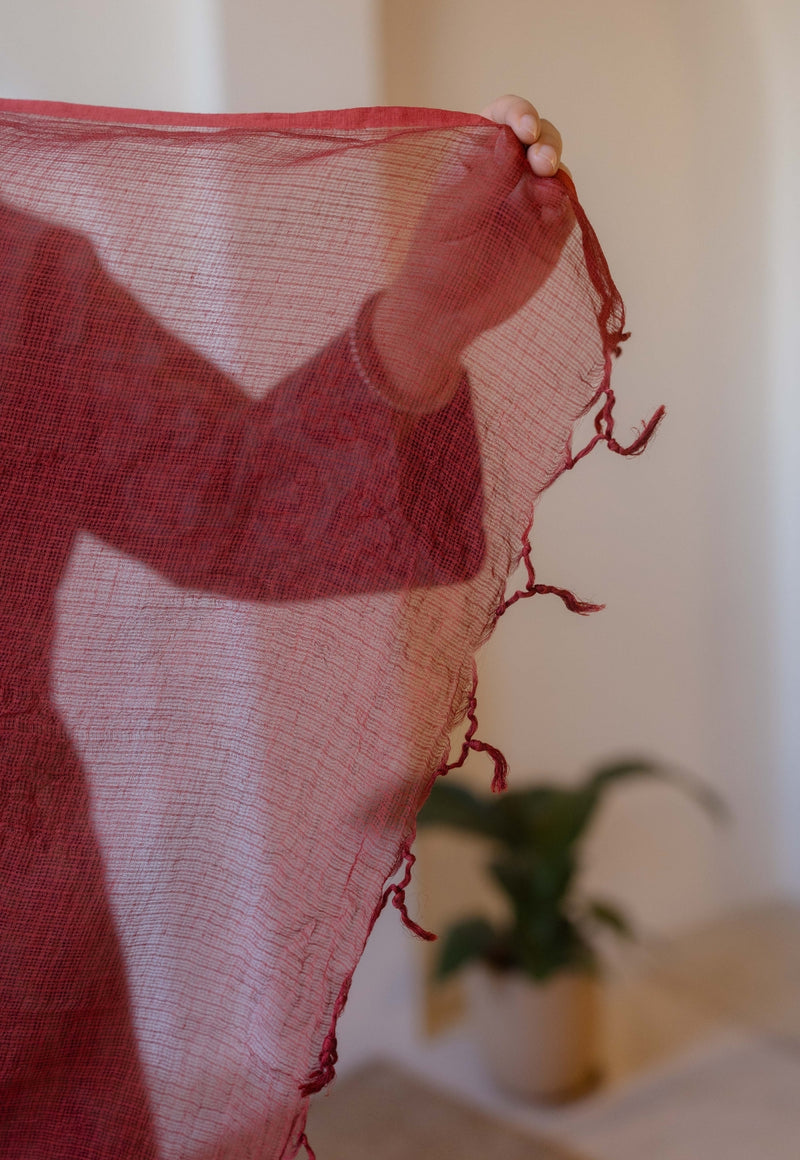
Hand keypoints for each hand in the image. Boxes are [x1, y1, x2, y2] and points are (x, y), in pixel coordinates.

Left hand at [372, 95, 572, 411]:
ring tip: (546, 176)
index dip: (518, 113)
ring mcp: (531, 202)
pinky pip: (565, 207)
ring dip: (555, 166)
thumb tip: (513, 138)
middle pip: (538, 137)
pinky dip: (564, 200)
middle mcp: (508, 174)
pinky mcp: (549, 232)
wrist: (447, 312)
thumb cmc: (437, 260)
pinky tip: (553, 204)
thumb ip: (486, 177)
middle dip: (544, 139)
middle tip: (540, 159)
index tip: (523, 127)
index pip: (503, 119)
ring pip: (556, 169)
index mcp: (477, 158)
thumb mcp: (453, 214)